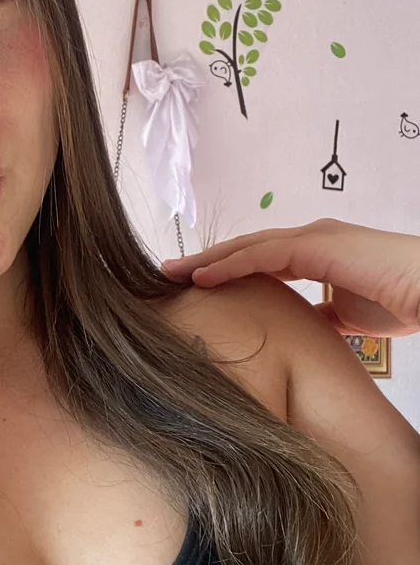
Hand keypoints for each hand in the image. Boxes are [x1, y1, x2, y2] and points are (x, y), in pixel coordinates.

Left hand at [161, 217, 419, 336]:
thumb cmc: (399, 301)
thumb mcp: (346, 314)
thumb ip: (320, 314)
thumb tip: (301, 326)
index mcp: (316, 252)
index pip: (259, 258)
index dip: (226, 268)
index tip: (194, 282)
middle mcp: (310, 238)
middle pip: (245, 248)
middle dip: (206, 260)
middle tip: (168, 274)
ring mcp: (312, 237)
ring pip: (246, 247)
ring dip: (206, 261)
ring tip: (170, 274)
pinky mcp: (316, 246)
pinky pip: (261, 255)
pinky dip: (228, 265)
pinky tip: (201, 278)